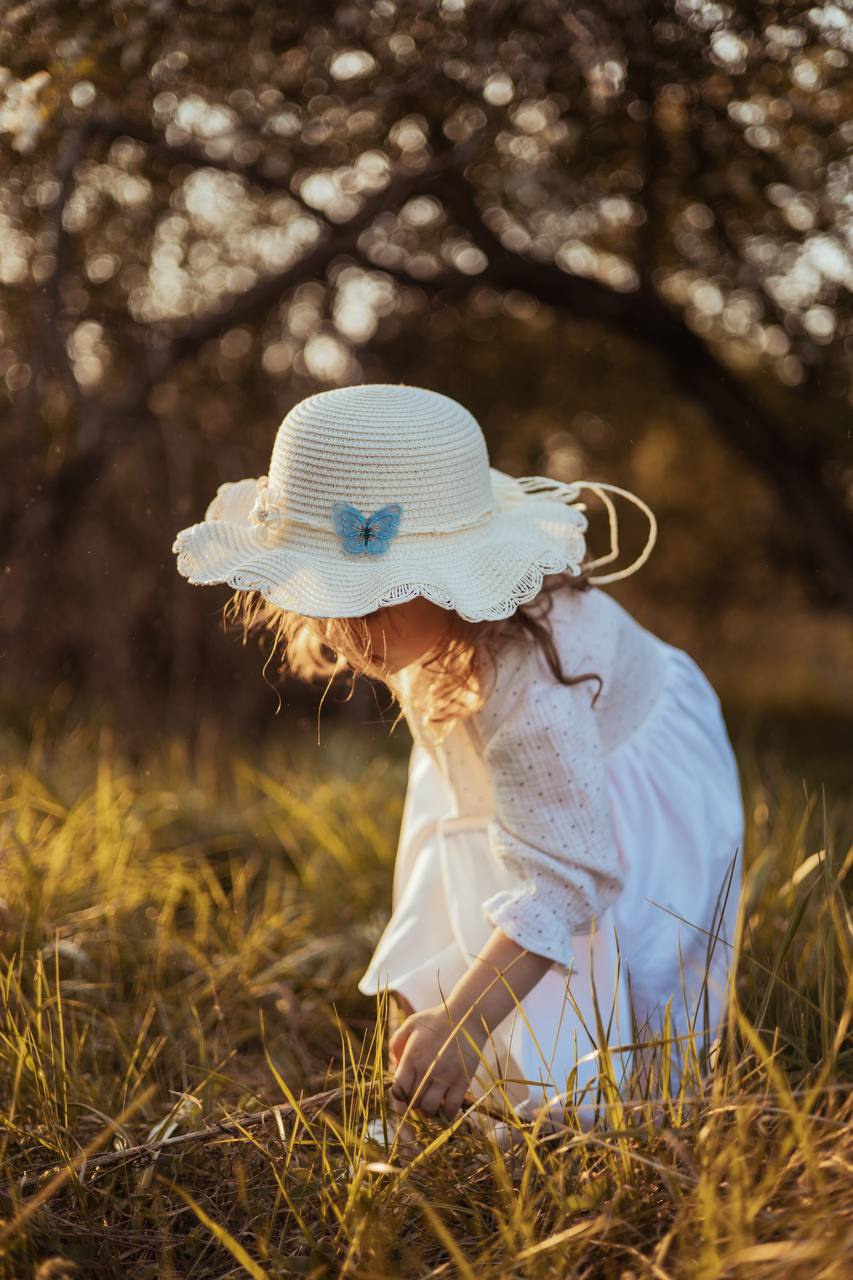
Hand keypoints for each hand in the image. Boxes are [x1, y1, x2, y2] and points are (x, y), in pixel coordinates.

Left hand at [388, 1004, 486, 1119]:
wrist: (468, 1016)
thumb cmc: (437, 1019)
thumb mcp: (412, 1023)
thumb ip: (397, 1042)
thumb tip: (395, 1064)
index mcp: (412, 1057)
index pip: (398, 1089)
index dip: (399, 1094)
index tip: (404, 1090)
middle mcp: (427, 1069)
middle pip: (413, 1102)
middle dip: (413, 1103)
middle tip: (418, 1096)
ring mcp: (446, 1077)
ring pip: (430, 1109)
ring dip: (428, 1110)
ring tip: (430, 1103)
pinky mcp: (462, 1081)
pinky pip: (452, 1109)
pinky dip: (446, 1114)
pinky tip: (445, 1108)